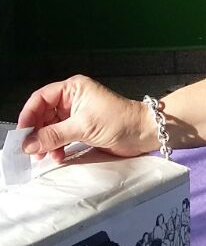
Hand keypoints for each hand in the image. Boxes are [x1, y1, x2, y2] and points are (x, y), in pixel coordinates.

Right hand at [17, 75, 152, 163]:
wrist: (143, 133)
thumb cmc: (118, 121)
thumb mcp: (83, 127)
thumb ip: (54, 135)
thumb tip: (29, 144)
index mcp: (73, 89)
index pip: (41, 98)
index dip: (29, 115)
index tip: (22, 134)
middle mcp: (72, 99)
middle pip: (44, 114)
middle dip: (37, 132)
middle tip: (32, 150)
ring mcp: (77, 114)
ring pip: (52, 127)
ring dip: (46, 141)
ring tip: (44, 156)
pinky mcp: (83, 128)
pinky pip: (62, 136)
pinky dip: (57, 146)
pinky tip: (57, 156)